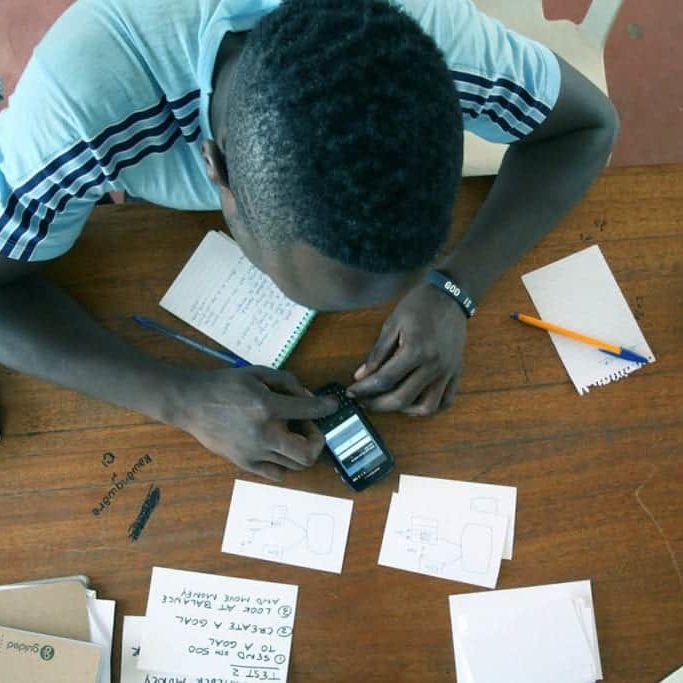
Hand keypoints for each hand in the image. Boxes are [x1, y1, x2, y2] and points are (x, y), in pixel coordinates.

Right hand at [171, 366, 337, 480]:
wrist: (190, 403)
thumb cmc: (224, 385)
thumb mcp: (258, 373)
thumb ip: (287, 383)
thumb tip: (309, 397)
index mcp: (266, 407)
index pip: (310, 411)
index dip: (326, 407)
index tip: (332, 405)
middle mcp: (263, 434)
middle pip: (308, 453)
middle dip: (316, 440)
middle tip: (308, 427)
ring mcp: (253, 453)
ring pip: (295, 465)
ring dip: (300, 449)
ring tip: (289, 434)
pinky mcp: (244, 464)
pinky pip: (276, 474)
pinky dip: (283, 462)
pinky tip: (276, 447)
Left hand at [347, 283, 466, 414]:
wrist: (450, 296)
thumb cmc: (419, 306)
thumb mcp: (392, 324)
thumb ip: (377, 353)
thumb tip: (361, 376)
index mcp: (416, 350)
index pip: (384, 380)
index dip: (364, 389)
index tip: (352, 392)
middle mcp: (433, 365)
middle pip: (402, 398)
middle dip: (378, 405)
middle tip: (364, 402)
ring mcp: (447, 371)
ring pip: (427, 407)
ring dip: (405, 410)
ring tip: (389, 402)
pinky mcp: (456, 372)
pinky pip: (446, 400)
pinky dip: (430, 406)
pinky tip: (414, 401)